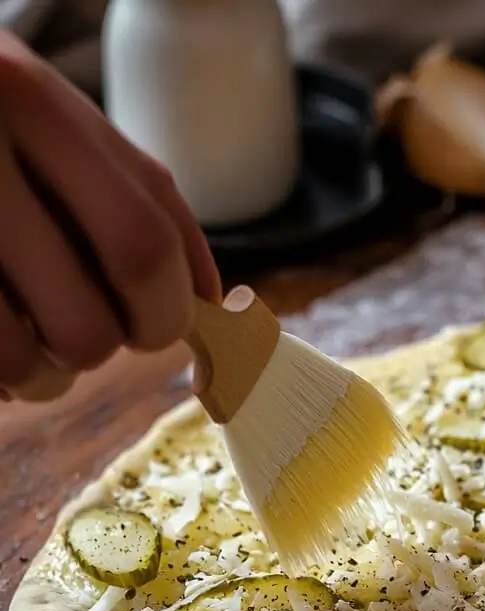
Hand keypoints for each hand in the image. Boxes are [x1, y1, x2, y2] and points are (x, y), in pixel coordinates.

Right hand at [0, 32, 221, 400]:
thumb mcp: (60, 119)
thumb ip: (141, 193)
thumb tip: (211, 299)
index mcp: (34, 108)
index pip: (142, 249)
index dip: (167, 312)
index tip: (161, 326)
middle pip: (88, 324)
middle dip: (107, 348)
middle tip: (94, 333)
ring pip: (23, 361)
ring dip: (45, 375)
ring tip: (32, 336)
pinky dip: (2, 376)